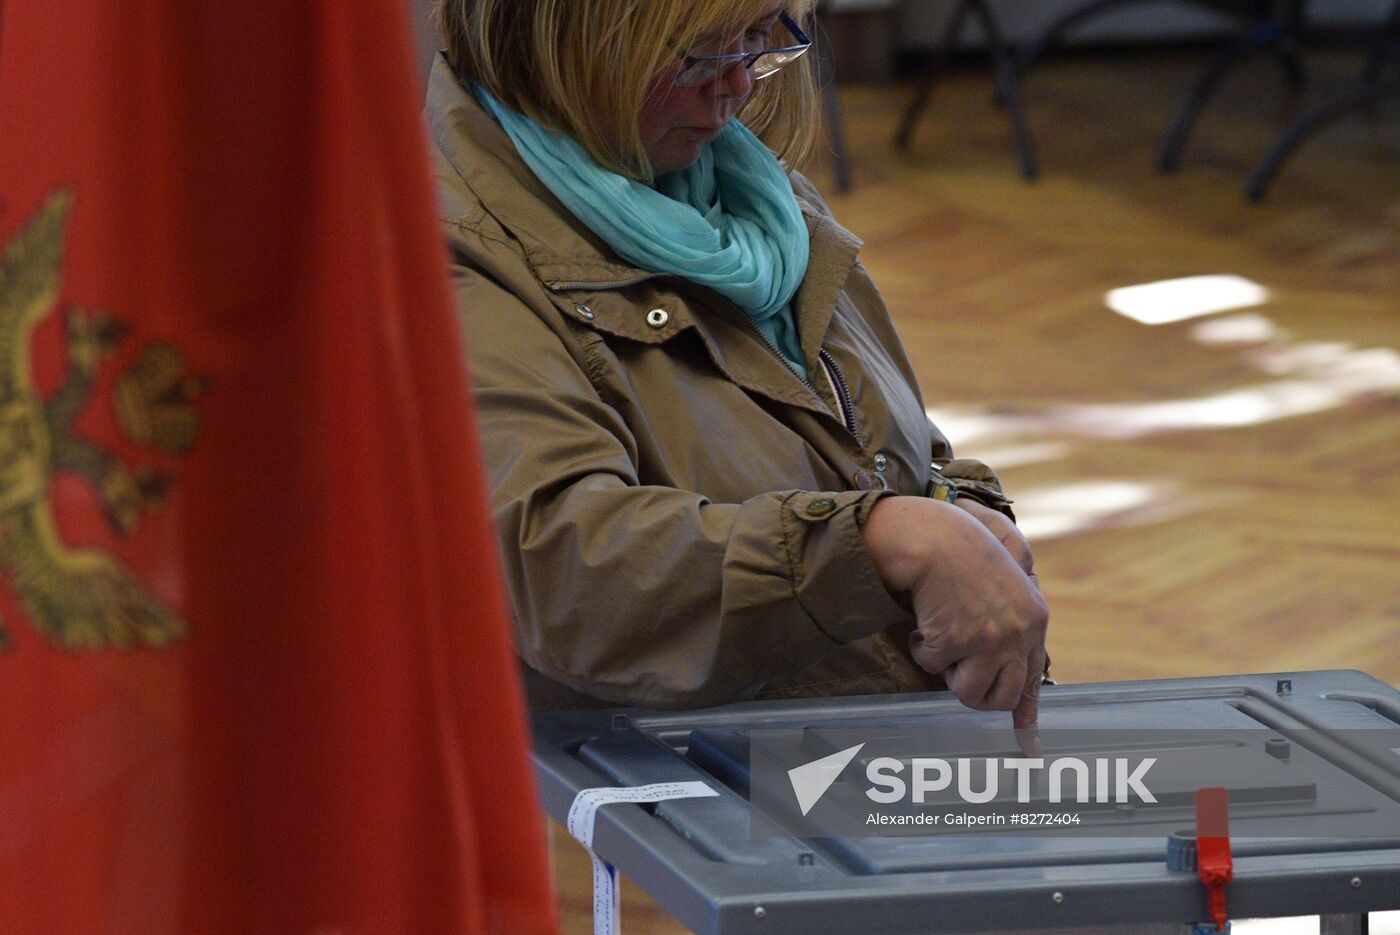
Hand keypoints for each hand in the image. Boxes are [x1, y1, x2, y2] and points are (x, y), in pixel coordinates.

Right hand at [862, 497, 1048, 751]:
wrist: (935, 536)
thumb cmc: (962, 550)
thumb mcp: (1006, 580)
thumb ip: (1012, 618)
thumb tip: (1008, 659)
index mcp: (1034, 618)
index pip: (1033, 680)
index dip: (1026, 716)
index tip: (1028, 746)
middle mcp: (1019, 632)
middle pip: (1002, 697)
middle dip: (974, 691)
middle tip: (954, 668)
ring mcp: (990, 638)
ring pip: (968, 693)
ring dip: (946, 672)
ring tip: (939, 640)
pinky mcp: (958, 639)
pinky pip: (931, 667)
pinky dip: (920, 648)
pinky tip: (922, 621)